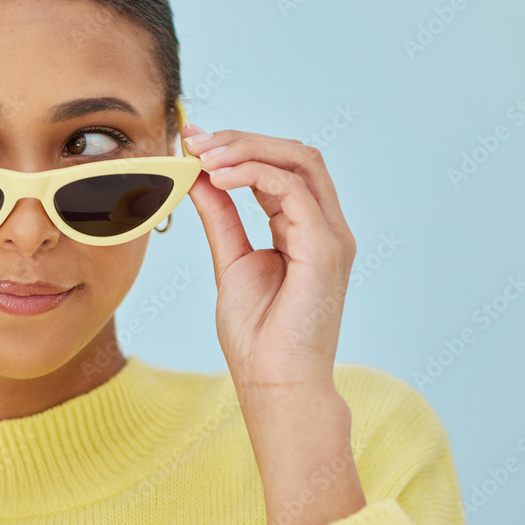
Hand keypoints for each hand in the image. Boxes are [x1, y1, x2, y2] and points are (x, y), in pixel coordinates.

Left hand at [181, 124, 356, 397]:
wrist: (274, 384)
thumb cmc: (258, 336)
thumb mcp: (231, 260)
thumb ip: (220, 216)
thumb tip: (199, 176)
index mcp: (305, 230)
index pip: (281, 167)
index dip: (239, 147)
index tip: (194, 142)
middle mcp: (325, 227)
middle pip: (296, 154)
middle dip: (243, 139)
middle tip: (197, 140)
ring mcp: (331, 236)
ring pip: (300, 162)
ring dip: (247, 150)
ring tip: (204, 156)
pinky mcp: (326, 250)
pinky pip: (294, 191)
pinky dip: (255, 175)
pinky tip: (218, 178)